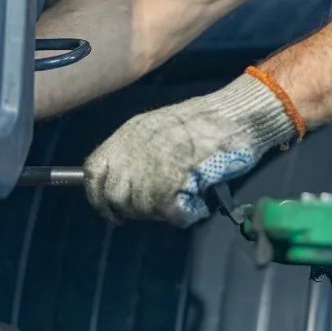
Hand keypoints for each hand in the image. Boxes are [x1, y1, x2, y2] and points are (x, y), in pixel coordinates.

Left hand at [83, 73, 297, 226]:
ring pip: (142, 208)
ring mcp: (155, 165)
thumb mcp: (159, 128)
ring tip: (184, 198)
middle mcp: (136, 150)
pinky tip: (198, 204)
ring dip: (162, 212)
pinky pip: (171, 214)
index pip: (94, 171)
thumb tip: (126, 181)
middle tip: (159, 206)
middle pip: (117, 196)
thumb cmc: (206, 121)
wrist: (237, 115)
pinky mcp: (177, 182)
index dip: (99, 196)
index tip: (112, 210)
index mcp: (129, 134)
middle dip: (134, 209)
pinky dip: (186, 215)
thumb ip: (138, 151)